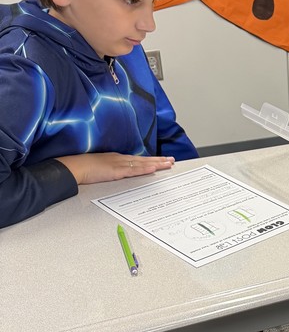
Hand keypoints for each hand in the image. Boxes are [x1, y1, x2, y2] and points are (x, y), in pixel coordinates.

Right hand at [56, 152, 175, 185]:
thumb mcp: (99, 167)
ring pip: (142, 164)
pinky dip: (144, 169)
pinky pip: (134, 170)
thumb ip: (109, 170)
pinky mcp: (116, 171)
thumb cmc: (83, 167)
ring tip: (169, 164)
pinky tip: (153, 169)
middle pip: (143, 160)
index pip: (138, 159)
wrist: (74, 166)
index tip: (161, 160)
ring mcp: (119, 164)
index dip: (150, 160)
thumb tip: (115, 173)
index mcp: (116, 158)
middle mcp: (120, 159)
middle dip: (159, 160)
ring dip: (156, 164)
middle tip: (172, 160)